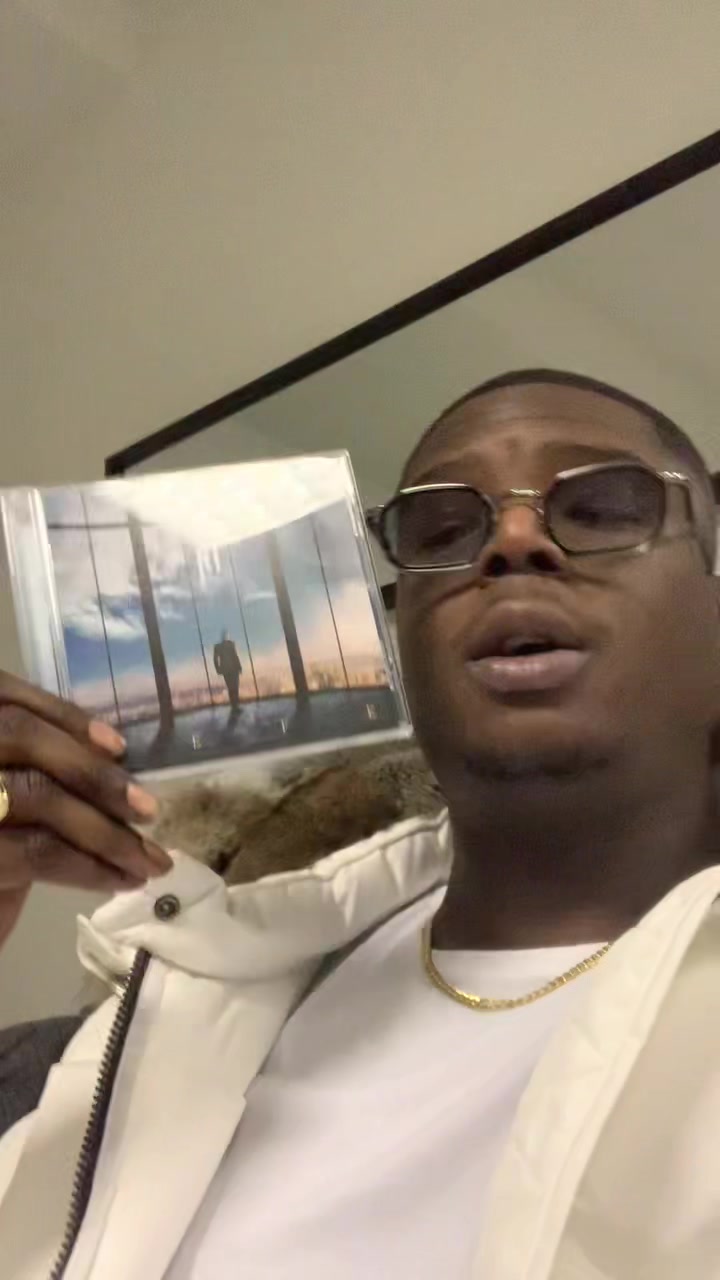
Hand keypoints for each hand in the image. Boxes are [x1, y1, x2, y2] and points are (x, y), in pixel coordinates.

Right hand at [0, 671, 171, 947]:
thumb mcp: (10, 799)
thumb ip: (40, 768)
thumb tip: (110, 759)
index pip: (6, 696)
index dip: (63, 714)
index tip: (119, 744)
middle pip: (20, 736)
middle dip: (91, 771)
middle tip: (149, 809)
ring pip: (37, 792)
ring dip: (104, 827)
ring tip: (149, 858)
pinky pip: (38, 851)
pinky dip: (88, 865)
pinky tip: (121, 878)